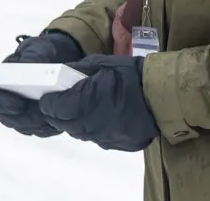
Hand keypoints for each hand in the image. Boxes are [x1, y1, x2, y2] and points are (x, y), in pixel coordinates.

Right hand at [0, 30, 83, 137]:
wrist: (62, 57)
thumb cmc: (44, 51)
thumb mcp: (39, 48)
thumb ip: (33, 56)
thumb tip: (30, 68)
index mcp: (1, 78)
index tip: (17, 106)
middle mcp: (8, 98)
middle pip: (6, 117)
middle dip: (22, 120)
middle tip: (40, 117)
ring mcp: (22, 111)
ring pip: (23, 127)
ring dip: (37, 126)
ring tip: (51, 119)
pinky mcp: (38, 120)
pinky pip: (40, 131)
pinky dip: (48, 128)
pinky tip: (59, 122)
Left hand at [38, 54, 159, 151]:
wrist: (162, 95)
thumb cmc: (130, 75)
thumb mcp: (101, 64)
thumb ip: (78, 71)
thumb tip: (62, 74)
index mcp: (84, 102)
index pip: (53, 108)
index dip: (48, 102)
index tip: (48, 96)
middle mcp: (91, 124)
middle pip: (63, 123)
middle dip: (59, 112)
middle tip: (63, 100)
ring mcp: (104, 137)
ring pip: (80, 132)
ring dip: (76, 120)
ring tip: (83, 106)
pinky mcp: (116, 144)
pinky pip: (98, 137)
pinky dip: (95, 127)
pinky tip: (102, 115)